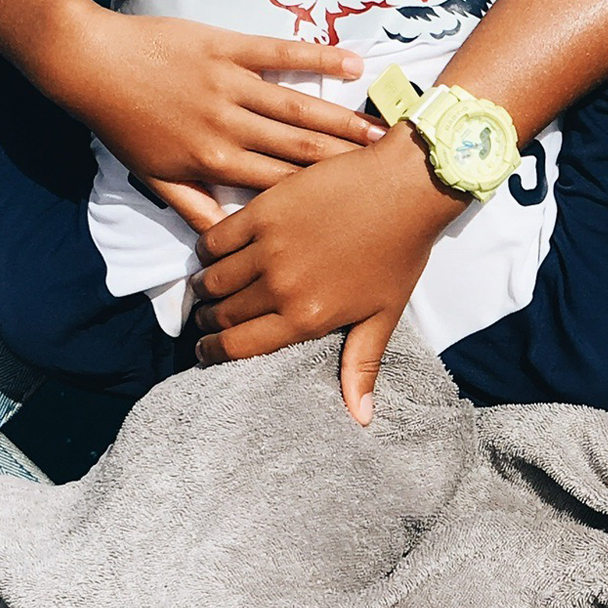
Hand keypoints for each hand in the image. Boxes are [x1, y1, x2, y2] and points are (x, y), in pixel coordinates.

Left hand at [35, 0, 378, 230]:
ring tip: (381, 133)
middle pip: (299, 149)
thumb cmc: (121, 124)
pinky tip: (354, 66)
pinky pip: (279, 52)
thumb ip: (196, 206)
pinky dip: (318, 57)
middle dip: (347, 163)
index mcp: (214, 163)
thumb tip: (227, 240)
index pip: (279, 186)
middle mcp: (229, 126)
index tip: (359, 209)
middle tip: (392, 174)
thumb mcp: (153, 176)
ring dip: (343, 120)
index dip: (321, 198)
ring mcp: (229, 84)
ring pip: (297, 106)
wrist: (88, 63)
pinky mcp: (226, 46)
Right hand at [190, 127, 466, 421]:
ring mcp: (269, 246)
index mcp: (307, 317)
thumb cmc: (399, 253)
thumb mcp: (384, 315)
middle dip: (209, 322)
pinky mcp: (263, 210)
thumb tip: (360, 419)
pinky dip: (207, 251)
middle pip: (222, 314)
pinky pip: (215, 238)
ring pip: (212, 278)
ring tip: (206, 291)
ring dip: (204, 289)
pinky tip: (213, 255)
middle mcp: (282, 286)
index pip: (240, 346)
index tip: (203, 353)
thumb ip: (361, 365)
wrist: (404, 188)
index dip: (214, 353)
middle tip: (207, 321)